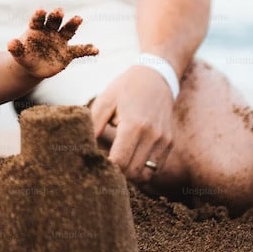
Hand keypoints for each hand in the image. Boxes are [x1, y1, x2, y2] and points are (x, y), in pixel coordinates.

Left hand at [7, 9, 98, 77]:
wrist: (34, 66)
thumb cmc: (25, 56)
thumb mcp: (19, 54)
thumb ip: (16, 49)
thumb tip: (10, 44)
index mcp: (37, 29)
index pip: (38, 20)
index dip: (39, 15)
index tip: (41, 10)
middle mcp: (51, 31)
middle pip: (54, 21)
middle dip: (56, 16)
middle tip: (59, 10)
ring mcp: (61, 40)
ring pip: (68, 30)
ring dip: (73, 24)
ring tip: (79, 18)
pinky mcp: (68, 52)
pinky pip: (79, 50)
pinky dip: (87, 50)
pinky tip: (96, 50)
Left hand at [90, 66, 174, 182]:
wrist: (156, 76)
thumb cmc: (126, 88)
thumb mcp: (105, 101)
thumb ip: (94, 126)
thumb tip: (83, 148)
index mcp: (134, 125)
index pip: (120, 162)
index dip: (106, 168)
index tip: (96, 165)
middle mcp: (152, 135)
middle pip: (133, 172)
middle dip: (117, 174)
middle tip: (103, 167)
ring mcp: (164, 140)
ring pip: (146, 174)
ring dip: (130, 175)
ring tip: (116, 164)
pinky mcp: (169, 143)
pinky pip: (155, 168)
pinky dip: (142, 169)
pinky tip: (130, 159)